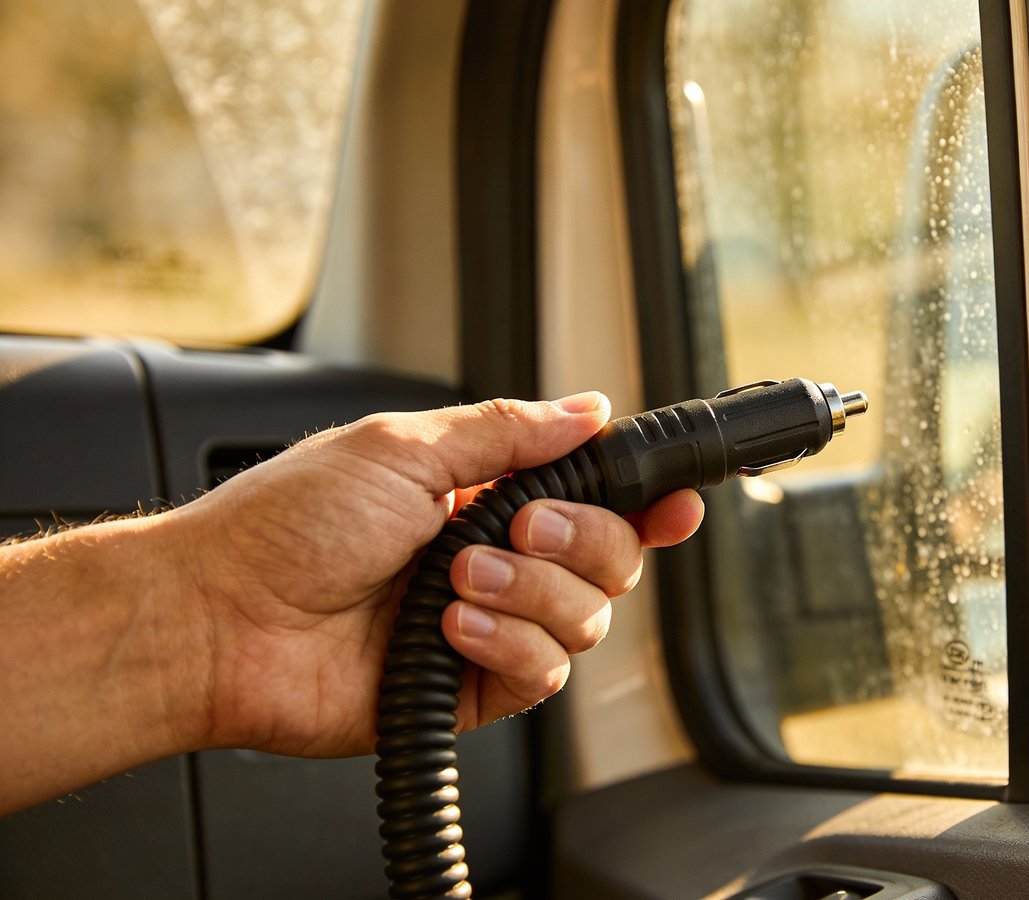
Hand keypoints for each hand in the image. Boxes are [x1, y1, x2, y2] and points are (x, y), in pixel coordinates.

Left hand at [163, 393, 702, 757]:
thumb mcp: (403, 449)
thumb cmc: (286, 524)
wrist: (222, 619)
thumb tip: (590, 409)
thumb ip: (509, 432)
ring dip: (531, 593)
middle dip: (580, 541)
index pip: (596, 497)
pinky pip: (545, 675)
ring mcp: (490, 625)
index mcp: (487, 494)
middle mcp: (500, 559)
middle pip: (613, 557)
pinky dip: (507, 646)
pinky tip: (451, 629)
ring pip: (588, 617)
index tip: (674, 502)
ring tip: (456, 584)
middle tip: (517, 527)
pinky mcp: (474, 689)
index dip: (645, 501)